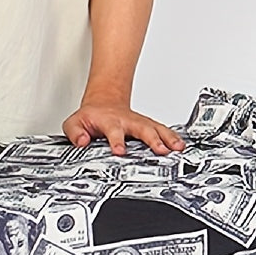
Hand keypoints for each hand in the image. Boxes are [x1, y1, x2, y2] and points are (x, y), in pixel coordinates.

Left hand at [63, 94, 184, 156]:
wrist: (104, 103)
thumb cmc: (91, 117)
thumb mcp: (74, 123)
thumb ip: (75, 132)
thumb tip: (82, 141)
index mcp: (109, 121)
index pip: (113, 131)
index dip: (116, 141)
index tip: (119, 151)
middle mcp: (127, 121)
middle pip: (142, 128)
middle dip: (152, 139)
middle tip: (161, 150)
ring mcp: (140, 123)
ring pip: (156, 128)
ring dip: (167, 138)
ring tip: (177, 148)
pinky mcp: (148, 126)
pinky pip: (162, 131)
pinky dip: (172, 137)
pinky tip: (181, 145)